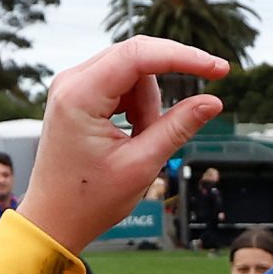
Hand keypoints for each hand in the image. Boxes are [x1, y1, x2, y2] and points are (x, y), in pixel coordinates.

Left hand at [18, 37, 228, 256]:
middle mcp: (71, 81)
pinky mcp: (78, 94)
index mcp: (79, 96)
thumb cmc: (89, 200)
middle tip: (169, 128)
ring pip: (131, 74)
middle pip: (137, 60)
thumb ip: (178, 128)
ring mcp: (72, 85)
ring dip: (147, 106)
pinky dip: (135, 108)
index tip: (218, 70)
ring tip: (137, 144)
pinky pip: (120, 84)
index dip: (183, 57)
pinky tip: (130, 136)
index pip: (139, 55)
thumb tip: (213, 101)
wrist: (54, 219)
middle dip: (160, 94)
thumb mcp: (141, 165)